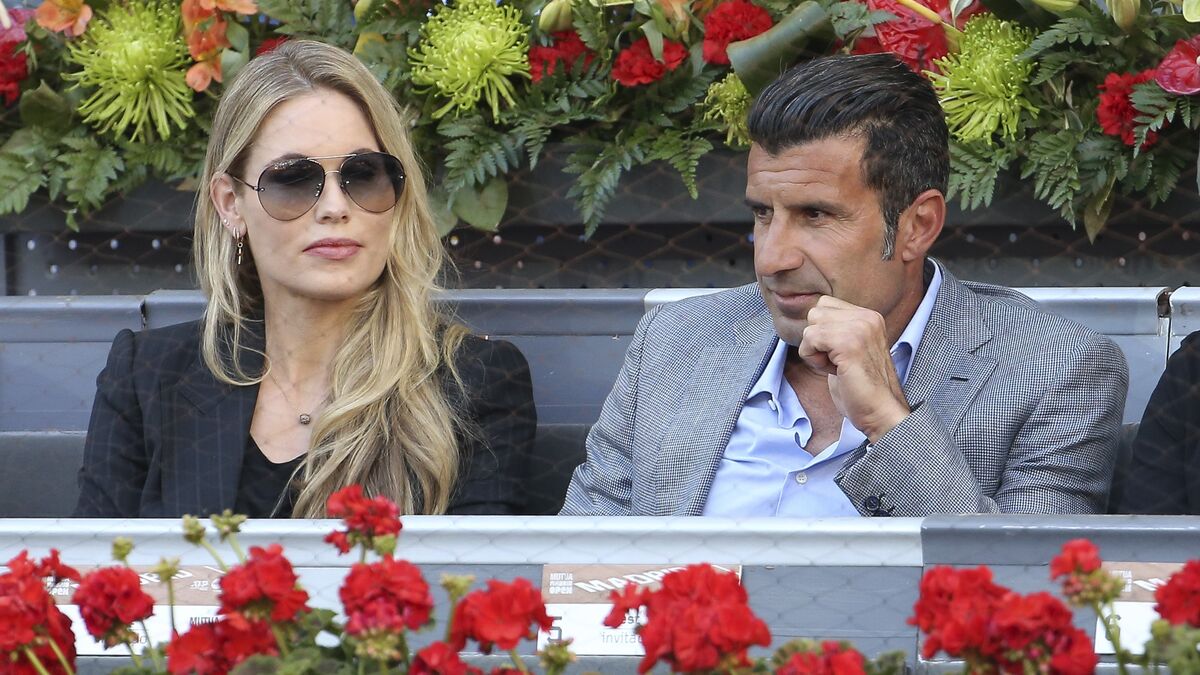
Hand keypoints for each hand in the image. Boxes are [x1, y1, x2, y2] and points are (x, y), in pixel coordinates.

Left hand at [796, 296, 910, 441]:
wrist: (881, 412)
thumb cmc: (862, 389)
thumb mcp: (851, 349)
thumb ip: (837, 331)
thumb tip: (811, 323)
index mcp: (869, 317)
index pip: (825, 304)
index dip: (822, 331)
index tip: (838, 353)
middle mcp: (867, 317)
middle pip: (816, 312)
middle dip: (817, 338)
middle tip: (836, 361)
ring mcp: (859, 328)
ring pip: (811, 326)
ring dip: (815, 350)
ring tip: (836, 366)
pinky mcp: (848, 343)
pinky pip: (810, 339)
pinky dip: (814, 359)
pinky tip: (834, 371)